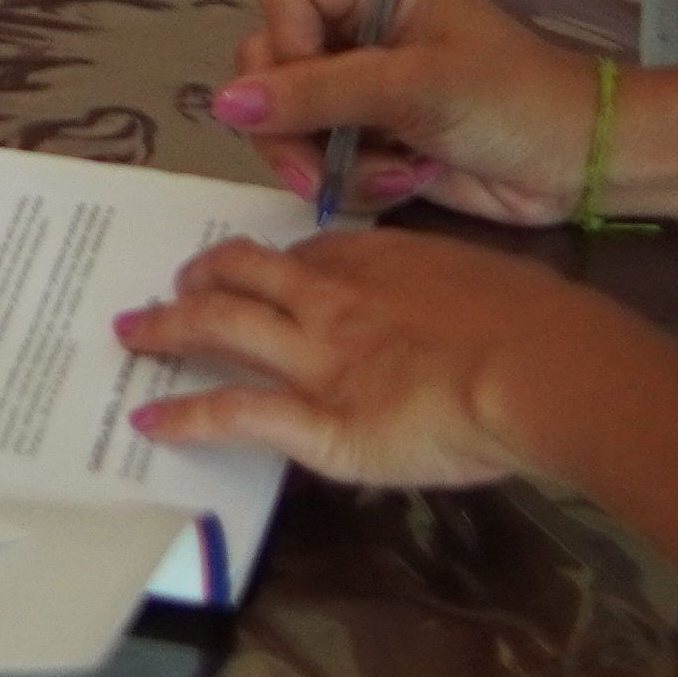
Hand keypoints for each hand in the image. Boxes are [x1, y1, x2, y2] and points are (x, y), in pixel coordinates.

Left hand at [118, 225, 562, 490]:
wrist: (541, 365)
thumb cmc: (539, 328)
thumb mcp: (492, 286)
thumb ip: (454, 299)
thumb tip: (460, 319)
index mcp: (380, 261)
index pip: (307, 253)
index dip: (272, 261)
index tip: (254, 267)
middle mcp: (334, 298)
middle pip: (245, 273)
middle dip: (202, 276)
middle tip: (174, 281)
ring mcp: (317, 356)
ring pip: (221, 324)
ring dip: (170, 326)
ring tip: (136, 332)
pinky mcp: (317, 419)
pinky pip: (236, 411)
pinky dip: (187, 416)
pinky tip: (155, 422)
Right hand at [215, 0, 596, 222]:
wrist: (578, 166)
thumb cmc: (513, 102)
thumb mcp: (415, 88)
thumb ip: (318, 94)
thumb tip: (226, 103)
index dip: (289, 51)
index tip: (325, 97)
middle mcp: (356, 29)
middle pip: (269, 64)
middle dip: (295, 123)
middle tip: (327, 165)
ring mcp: (359, 86)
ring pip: (284, 119)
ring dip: (326, 159)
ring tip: (390, 175)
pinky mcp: (368, 138)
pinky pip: (317, 157)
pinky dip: (351, 180)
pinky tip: (406, 181)